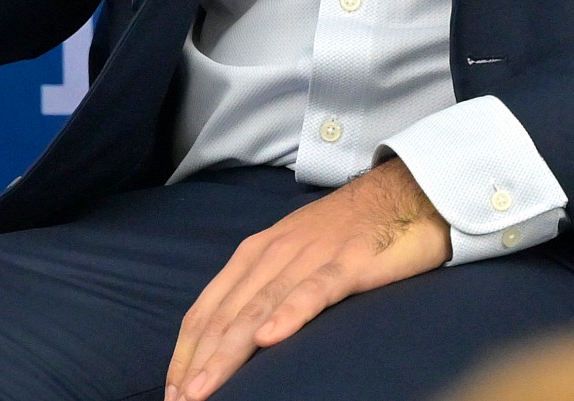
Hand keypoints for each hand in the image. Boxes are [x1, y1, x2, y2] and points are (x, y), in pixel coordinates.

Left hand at [165, 158, 451, 398]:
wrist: (401, 194)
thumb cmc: (347, 234)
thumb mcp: (294, 259)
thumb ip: (267, 291)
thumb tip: (240, 339)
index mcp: (254, 255)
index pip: (207, 309)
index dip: (186, 350)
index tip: (172, 387)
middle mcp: (272, 255)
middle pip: (225, 315)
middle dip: (198, 360)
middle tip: (180, 399)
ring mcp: (308, 257)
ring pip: (258, 308)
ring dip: (229, 352)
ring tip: (207, 386)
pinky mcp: (347, 263)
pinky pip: (313, 292)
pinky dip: (288, 315)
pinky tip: (269, 340)